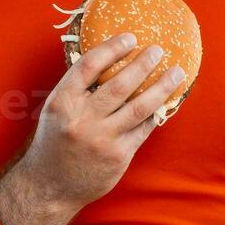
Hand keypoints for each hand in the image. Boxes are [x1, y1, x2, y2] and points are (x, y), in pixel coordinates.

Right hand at [0, 32, 185, 224]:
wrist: (49, 187)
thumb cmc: (54, 143)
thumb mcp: (55, 111)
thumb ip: (77, 88)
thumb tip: (111, 59)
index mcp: (63, 102)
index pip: (90, 65)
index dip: (112, 48)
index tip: (130, 38)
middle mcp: (83, 119)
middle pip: (120, 84)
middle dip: (143, 64)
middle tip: (158, 50)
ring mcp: (103, 139)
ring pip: (140, 106)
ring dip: (161, 87)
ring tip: (176, 73)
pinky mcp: (119, 156)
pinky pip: (143, 128)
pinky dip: (155, 113)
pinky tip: (165, 101)